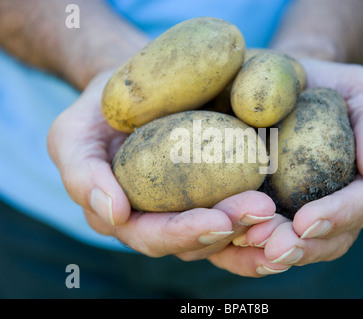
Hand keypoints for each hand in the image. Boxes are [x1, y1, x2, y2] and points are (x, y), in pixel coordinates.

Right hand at [47, 71, 286, 275]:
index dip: (183, 234)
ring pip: (223, 234)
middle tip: (261, 211)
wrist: (135, 87)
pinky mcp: (214, 194)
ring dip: (253, 230)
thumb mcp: (72, 133)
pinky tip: (286, 213)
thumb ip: (79, 173)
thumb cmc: (101, 108)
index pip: (153, 236)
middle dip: (229, 230)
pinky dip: (262, 219)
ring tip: (279, 212)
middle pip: (195, 241)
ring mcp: (188, 209)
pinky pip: (238, 213)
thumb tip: (113, 214)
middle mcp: (157, 221)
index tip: (218, 222)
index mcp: (123, 216)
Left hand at [232, 59, 362, 266]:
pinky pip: (271, 234)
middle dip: (302, 248)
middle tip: (272, 248)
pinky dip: (254, 246)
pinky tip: (233, 240)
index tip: (305, 222)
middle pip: (331, 239)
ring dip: (275, 251)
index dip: (337, 218)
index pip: (361, 206)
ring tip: (248, 244)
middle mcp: (341, 203)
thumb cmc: (331, 86)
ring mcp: (309, 209)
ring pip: (301, 245)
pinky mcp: (278, 209)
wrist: (292, 84)